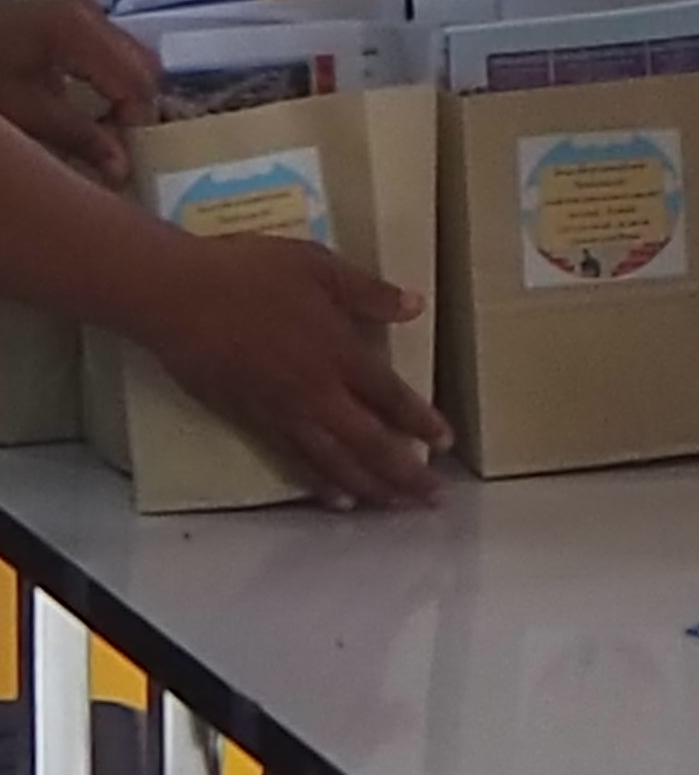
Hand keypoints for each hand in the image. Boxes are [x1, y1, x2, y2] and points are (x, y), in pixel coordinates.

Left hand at [0, 0, 151, 185]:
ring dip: (125, 96)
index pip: (138, 82)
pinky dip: (110, 81)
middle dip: (136, 109)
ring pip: (131, 59)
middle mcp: (93, 14)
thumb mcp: (25, 112)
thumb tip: (123, 172)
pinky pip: (111, 52)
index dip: (138, 124)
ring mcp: (83, 12)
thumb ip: (79, 138)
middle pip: (142, 66)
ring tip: (102, 130)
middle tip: (116, 146)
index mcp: (82, 31)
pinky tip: (90, 106)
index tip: (125, 159)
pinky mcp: (72, 18)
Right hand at [138, 238, 445, 510]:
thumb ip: (368, 291)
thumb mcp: (318, 266)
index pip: (391, 397)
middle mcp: (315, 391)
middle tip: (434, 499)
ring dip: (369, 487)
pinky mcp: (248, 420)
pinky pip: (293, 459)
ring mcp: (280, 410)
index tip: (446, 443)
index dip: (421, 423)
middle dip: (405, 474)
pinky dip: (320, 482)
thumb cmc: (247, 273)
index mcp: (339, 352)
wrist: (175, 296)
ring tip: (396, 508)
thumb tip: (415, 306)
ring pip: (334, 460)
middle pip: (369, 443)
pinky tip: (336, 499)